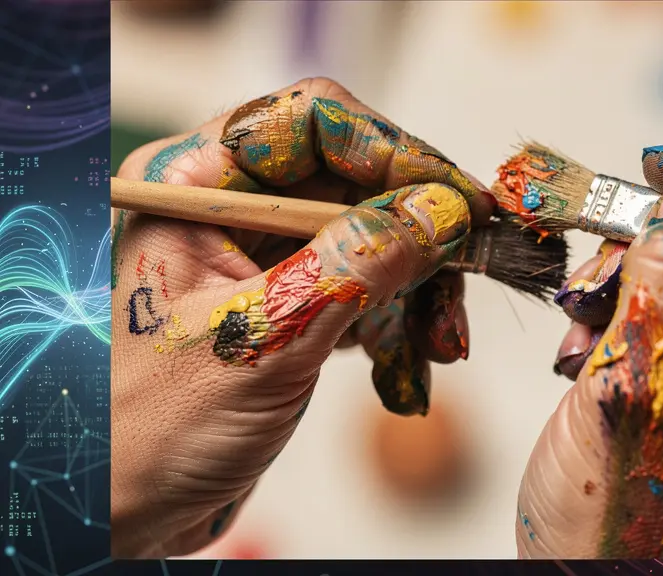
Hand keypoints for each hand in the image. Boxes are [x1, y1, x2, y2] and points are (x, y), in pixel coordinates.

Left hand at [110, 78, 493, 557]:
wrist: (126, 513)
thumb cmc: (149, 431)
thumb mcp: (265, 337)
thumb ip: (357, 264)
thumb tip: (440, 211)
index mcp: (193, 185)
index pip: (312, 122)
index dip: (395, 151)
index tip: (458, 200)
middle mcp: (230, 208)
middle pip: (356, 180)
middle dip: (417, 238)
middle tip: (466, 276)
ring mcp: (263, 258)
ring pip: (373, 237)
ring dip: (419, 291)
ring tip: (439, 348)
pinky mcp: (290, 304)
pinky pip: (367, 288)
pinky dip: (398, 325)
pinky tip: (406, 370)